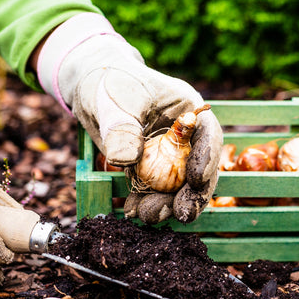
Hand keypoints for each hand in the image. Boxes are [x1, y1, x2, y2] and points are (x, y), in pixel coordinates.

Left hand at [36, 14, 222, 223]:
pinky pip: (150, 190)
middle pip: (197, 169)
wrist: (91, 88)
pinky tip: (131, 211)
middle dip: (191, 195)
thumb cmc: (109, 83)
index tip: (197, 180)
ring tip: (147, 215)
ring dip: (165, 204)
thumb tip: (126, 160)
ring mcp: (166, 156)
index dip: (207, 159)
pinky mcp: (147, 169)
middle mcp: (183, 137)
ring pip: (174, 186)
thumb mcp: (114, 101)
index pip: (207, 136)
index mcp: (187, 111)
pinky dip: (143, 202)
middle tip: (182, 214)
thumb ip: (121, 128)